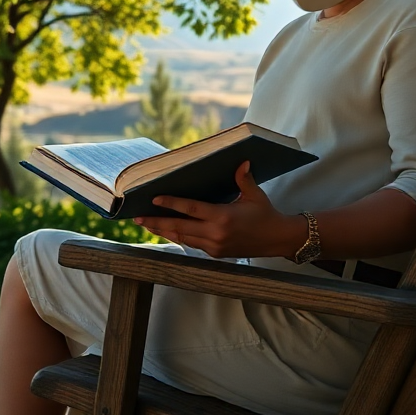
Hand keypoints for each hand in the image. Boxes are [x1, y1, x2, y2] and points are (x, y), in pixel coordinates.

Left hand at [134, 161, 306, 258]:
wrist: (278, 240)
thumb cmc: (266, 215)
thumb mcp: (255, 195)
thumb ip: (244, 179)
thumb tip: (241, 161)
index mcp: (223, 217)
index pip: (190, 209)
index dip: (171, 204)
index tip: (154, 199)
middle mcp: (215, 234)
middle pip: (179, 228)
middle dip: (156, 223)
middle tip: (137, 218)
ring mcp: (214, 246)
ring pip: (182, 238)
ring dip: (163, 231)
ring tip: (146, 225)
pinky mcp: (216, 253)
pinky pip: (192, 244)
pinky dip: (178, 237)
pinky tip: (167, 231)